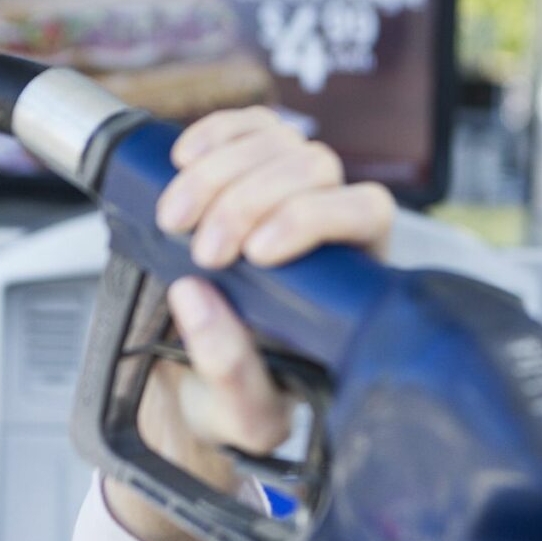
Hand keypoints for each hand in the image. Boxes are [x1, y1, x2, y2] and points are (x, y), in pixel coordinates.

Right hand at [102, 106, 395, 540]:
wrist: (214, 386)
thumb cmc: (249, 398)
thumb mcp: (243, 413)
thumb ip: (231, 372)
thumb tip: (196, 296)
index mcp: (356, 278)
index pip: (367, 211)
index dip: (314, 218)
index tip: (257, 254)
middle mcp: (336, 226)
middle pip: (315, 168)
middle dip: (249, 200)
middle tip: (203, 251)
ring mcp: (297, 191)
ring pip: (279, 142)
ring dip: (220, 171)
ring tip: (174, 218)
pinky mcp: (256, 171)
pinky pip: (251, 127)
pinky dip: (215, 133)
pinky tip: (183, 159)